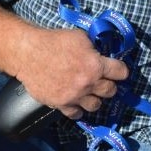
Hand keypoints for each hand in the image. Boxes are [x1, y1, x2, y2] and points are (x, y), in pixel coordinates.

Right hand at [13, 27, 129, 119]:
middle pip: (111, 91)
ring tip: (90, 91)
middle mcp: (88, 84)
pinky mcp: (61, 105)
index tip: (119, 70)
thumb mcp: (80, 37)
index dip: (121, 70)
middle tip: (104, 80)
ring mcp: (75, 97)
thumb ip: (94, 48)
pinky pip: (77, 114)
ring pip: (96, 106)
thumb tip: (101, 54)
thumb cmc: (55, 41)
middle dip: (109, 85)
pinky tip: (77, 102)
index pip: (121, 72)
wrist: (29, 53)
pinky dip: (79, 108)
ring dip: (96, 98)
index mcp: (95, 65)